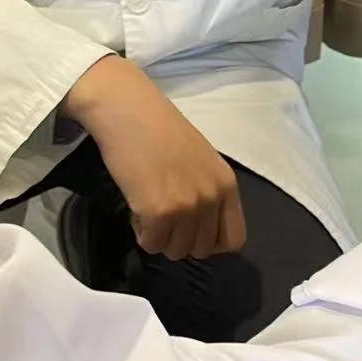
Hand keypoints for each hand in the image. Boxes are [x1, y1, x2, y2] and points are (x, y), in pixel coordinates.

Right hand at [62, 57, 246, 259]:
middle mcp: (212, 197)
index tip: (190, 231)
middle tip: (162, 215)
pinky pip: (151, 244)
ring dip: (159, 236)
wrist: (128, 110)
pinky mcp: (159, 212)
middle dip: (179, 239)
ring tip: (147, 207)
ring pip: (175, 250)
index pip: (233, 239)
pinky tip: (136, 208)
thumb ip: (208, 191)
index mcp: (227, 184)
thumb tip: (198, 226)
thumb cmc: (159, 129)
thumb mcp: (201, 160)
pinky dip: (141, 233)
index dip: (210, 242)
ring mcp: (187, 206)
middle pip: (200, 249)